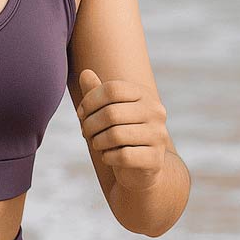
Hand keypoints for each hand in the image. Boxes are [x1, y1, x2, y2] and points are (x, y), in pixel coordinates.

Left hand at [76, 69, 168, 191]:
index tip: (81, 113)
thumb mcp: (107, 111)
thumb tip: (85, 73)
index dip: (90, 101)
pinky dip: (108, 157)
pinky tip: (108, 157)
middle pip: (111, 113)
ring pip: (115, 135)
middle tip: (85, 132)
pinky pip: (123, 156)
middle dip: (90, 124)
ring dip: (97, 142)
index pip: (112, 89)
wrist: (140, 167)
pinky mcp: (155, 159)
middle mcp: (156, 112)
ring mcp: (158, 136)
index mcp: (144, 95)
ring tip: (97, 144)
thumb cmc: (120, 133)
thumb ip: (97, 93)